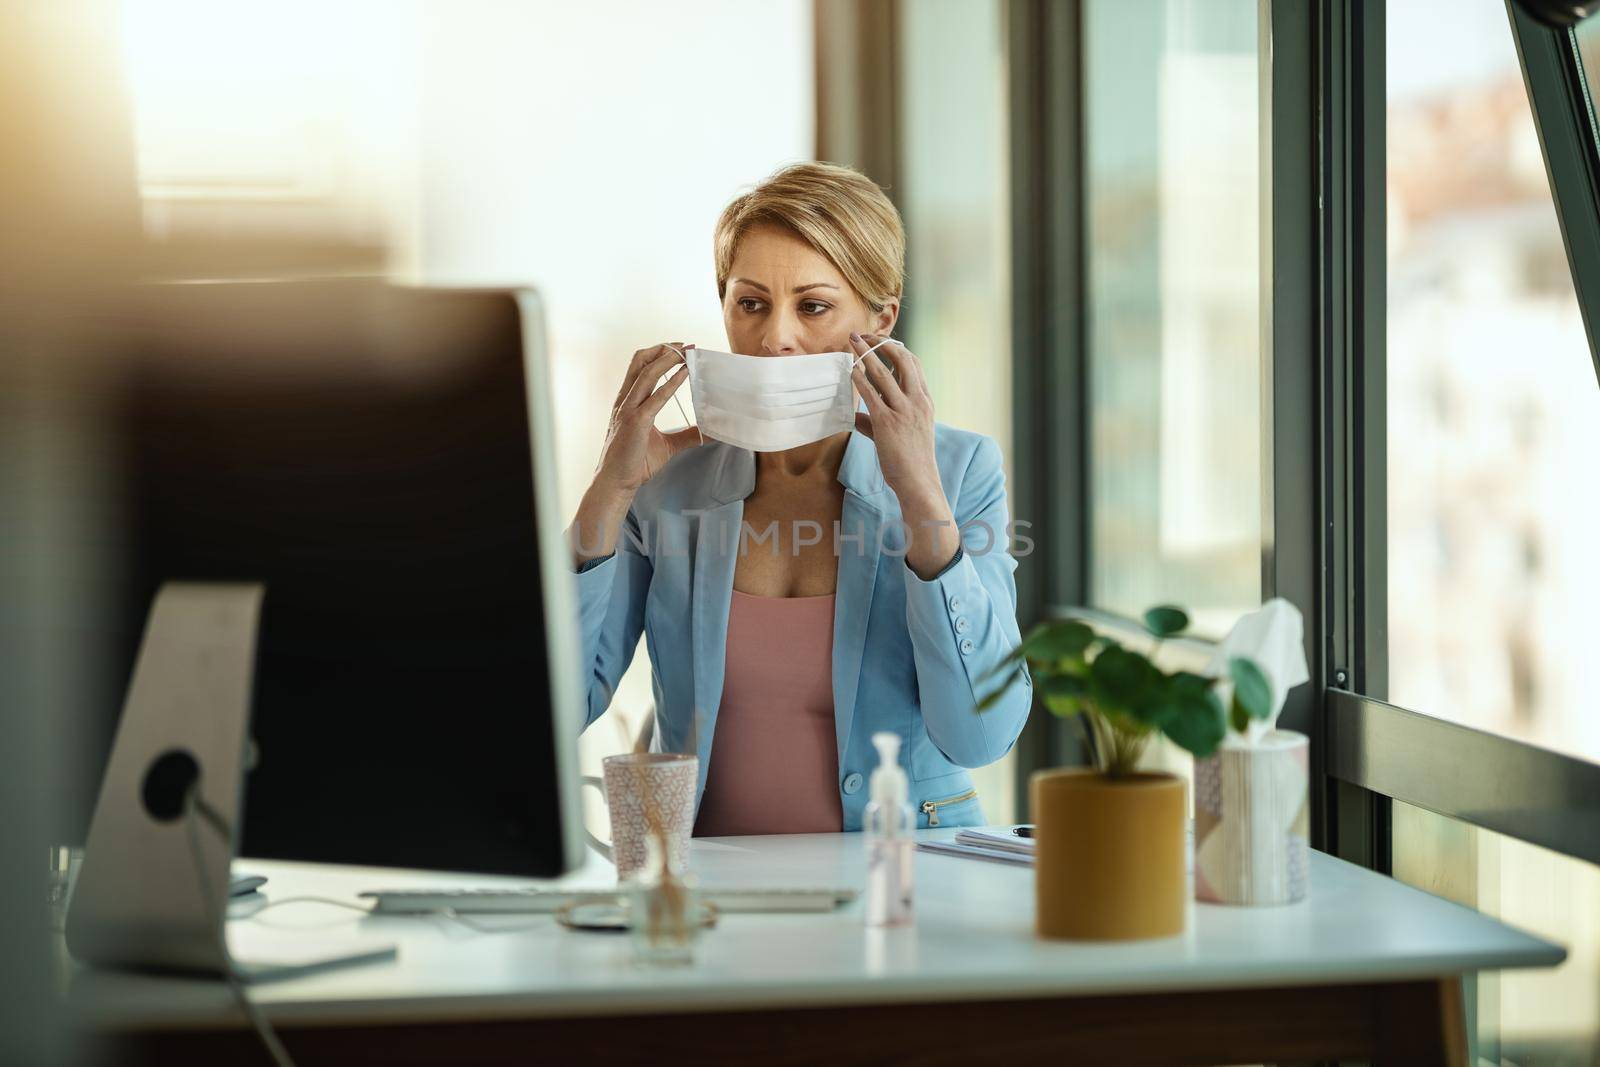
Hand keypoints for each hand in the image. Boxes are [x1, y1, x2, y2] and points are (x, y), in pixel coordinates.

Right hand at [592, 342, 700, 496]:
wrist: (617, 483)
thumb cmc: (636, 464)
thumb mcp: (667, 445)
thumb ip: (687, 436)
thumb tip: (709, 432)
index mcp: (628, 402)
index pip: (641, 368)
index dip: (659, 355)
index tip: (681, 349)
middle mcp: (625, 401)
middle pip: (640, 362)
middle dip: (663, 349)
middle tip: (686, 345)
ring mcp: (628, 410)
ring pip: (646, 373)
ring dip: (667, 359)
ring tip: (686, 353)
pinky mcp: (635, 422)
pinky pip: (655, 397)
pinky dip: (671, 383)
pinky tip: (685, 374)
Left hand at [848, 333, 960, 578]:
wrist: (919, 483)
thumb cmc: (911, 462)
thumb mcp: (903, 435)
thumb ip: (879, 422)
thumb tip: (858, 417)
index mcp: (925, 402)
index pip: (914, 365)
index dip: (896, 349)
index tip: (880, 340)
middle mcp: (917, 402)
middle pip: (901, 360)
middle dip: (880, 343)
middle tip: (861, 335)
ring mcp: (904, 411)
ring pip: (884, 373)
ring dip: (865, 354)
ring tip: (851, 343)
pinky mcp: (888, 423)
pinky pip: (872, 394)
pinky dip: (860, 379)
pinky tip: (850, 371)